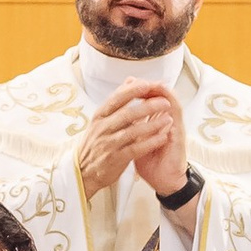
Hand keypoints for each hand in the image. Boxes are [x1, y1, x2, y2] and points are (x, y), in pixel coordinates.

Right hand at [77, 87, 184, 201]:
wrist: (82, 170)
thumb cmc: (95, 143)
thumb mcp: (101, 120)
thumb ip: (117, 101)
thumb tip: (130, 79)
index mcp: (99, 116)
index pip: (116, 98)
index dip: (133, 90)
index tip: (149, 84)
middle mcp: (102, 128)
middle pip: (127, 113)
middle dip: (148, 106)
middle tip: (165, 101)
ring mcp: (108, 144)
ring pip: (133, 131)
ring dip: (153, 124)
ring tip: (168, 119)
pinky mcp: (115, 159)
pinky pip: (136, 149)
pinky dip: (150, 142)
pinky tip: (163, 137)